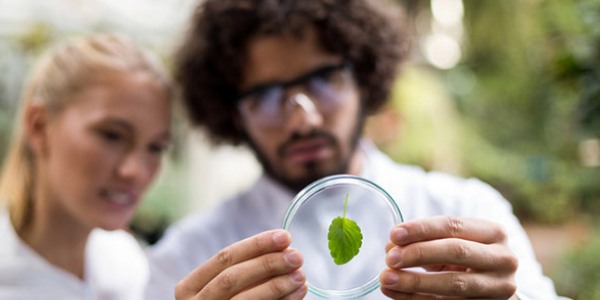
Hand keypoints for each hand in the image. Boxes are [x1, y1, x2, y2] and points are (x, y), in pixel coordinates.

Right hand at [175, 229, 306, 299]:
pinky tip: (298, 292)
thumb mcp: (222, 287)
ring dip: (277, 285)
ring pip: (246, 299)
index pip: (224, 258)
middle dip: (267, 264)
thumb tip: (284, 249)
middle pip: (233, 278)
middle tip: (296, 256)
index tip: (284, 236)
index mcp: (189, 287)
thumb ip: (246, 269)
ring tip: (301, 275)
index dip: (256, 245)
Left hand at [380, 216, 517, 298]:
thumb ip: (425, 240)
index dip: (422, 229)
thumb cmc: (467, 259)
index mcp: (493, 232)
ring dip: (415, 281)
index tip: (394, 234)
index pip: (453, 225)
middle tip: (390, 258)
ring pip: (454, 284)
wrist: (494, 288)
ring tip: (387, 278)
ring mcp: (499, 287)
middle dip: (419, 253)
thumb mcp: (452, 243)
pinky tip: (395, 292)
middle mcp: (503, 258)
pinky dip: (416, 298)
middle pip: (457, 251)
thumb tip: (392, 245)